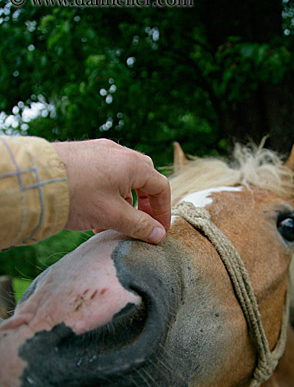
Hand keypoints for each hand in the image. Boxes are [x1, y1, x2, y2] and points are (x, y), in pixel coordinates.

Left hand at [53, 139, 170, 243]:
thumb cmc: (78, 195)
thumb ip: (139, 225)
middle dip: (145, 205)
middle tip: (140, 225)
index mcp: (133, 165)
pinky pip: (104, 175)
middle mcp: (119, 153)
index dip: (163, 211)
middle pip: (143, 180)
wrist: (36, 180)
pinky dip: (108, 194)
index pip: (161, 187)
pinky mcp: (83, 155)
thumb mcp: (113, 215)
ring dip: (124, 202)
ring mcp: (100, 151)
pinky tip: (95, 213)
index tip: (158, 231)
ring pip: (122, 178)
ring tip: (113, 224)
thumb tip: (158, 235)